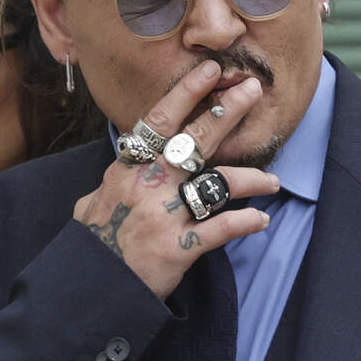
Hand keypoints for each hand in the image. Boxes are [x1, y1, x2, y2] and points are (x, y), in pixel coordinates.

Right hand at [73, 60, 280, 298]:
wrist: (87, 289)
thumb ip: (111, 184)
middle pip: (194, 139)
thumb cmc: (90, 246)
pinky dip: (244, 224)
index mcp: (127, 169)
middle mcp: (148, 184)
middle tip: (252, 90)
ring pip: (217, 183)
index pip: (160, 121)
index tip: (211, 71)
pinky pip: (220, 229)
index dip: (187, 93)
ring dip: (250, 178)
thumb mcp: (90, 205)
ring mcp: (164, 214)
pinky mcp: (178, 247)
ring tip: (273, 180)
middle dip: (227, 112)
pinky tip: (261, 221)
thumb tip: (118, 171)